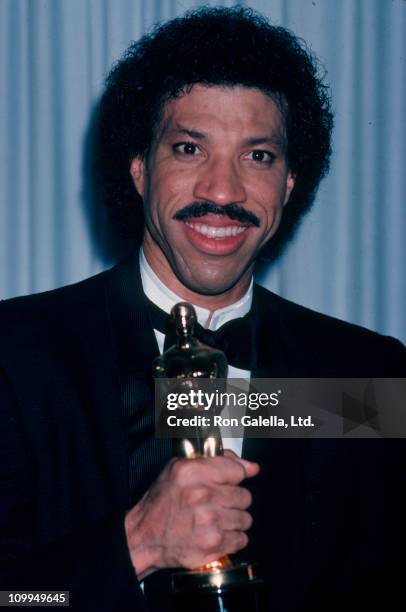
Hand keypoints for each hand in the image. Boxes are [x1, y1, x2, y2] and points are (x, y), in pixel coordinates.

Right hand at [124, 452, 258, 579]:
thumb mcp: (180, 469)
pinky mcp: (214, 544)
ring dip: (233, 521)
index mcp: (192, 472)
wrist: (145, 537)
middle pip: (244, 496)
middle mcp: (202, 494)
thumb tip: (251, 467)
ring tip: (215, 520)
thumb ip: (217, 461)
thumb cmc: (162, 502)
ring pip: (245, 518)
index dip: (235, 477)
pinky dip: (231, 539)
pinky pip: (241, 539)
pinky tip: (215, 534)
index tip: (230, 482)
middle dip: (233, 501)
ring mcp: (210, 521)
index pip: (237, 470)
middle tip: (217, 504)